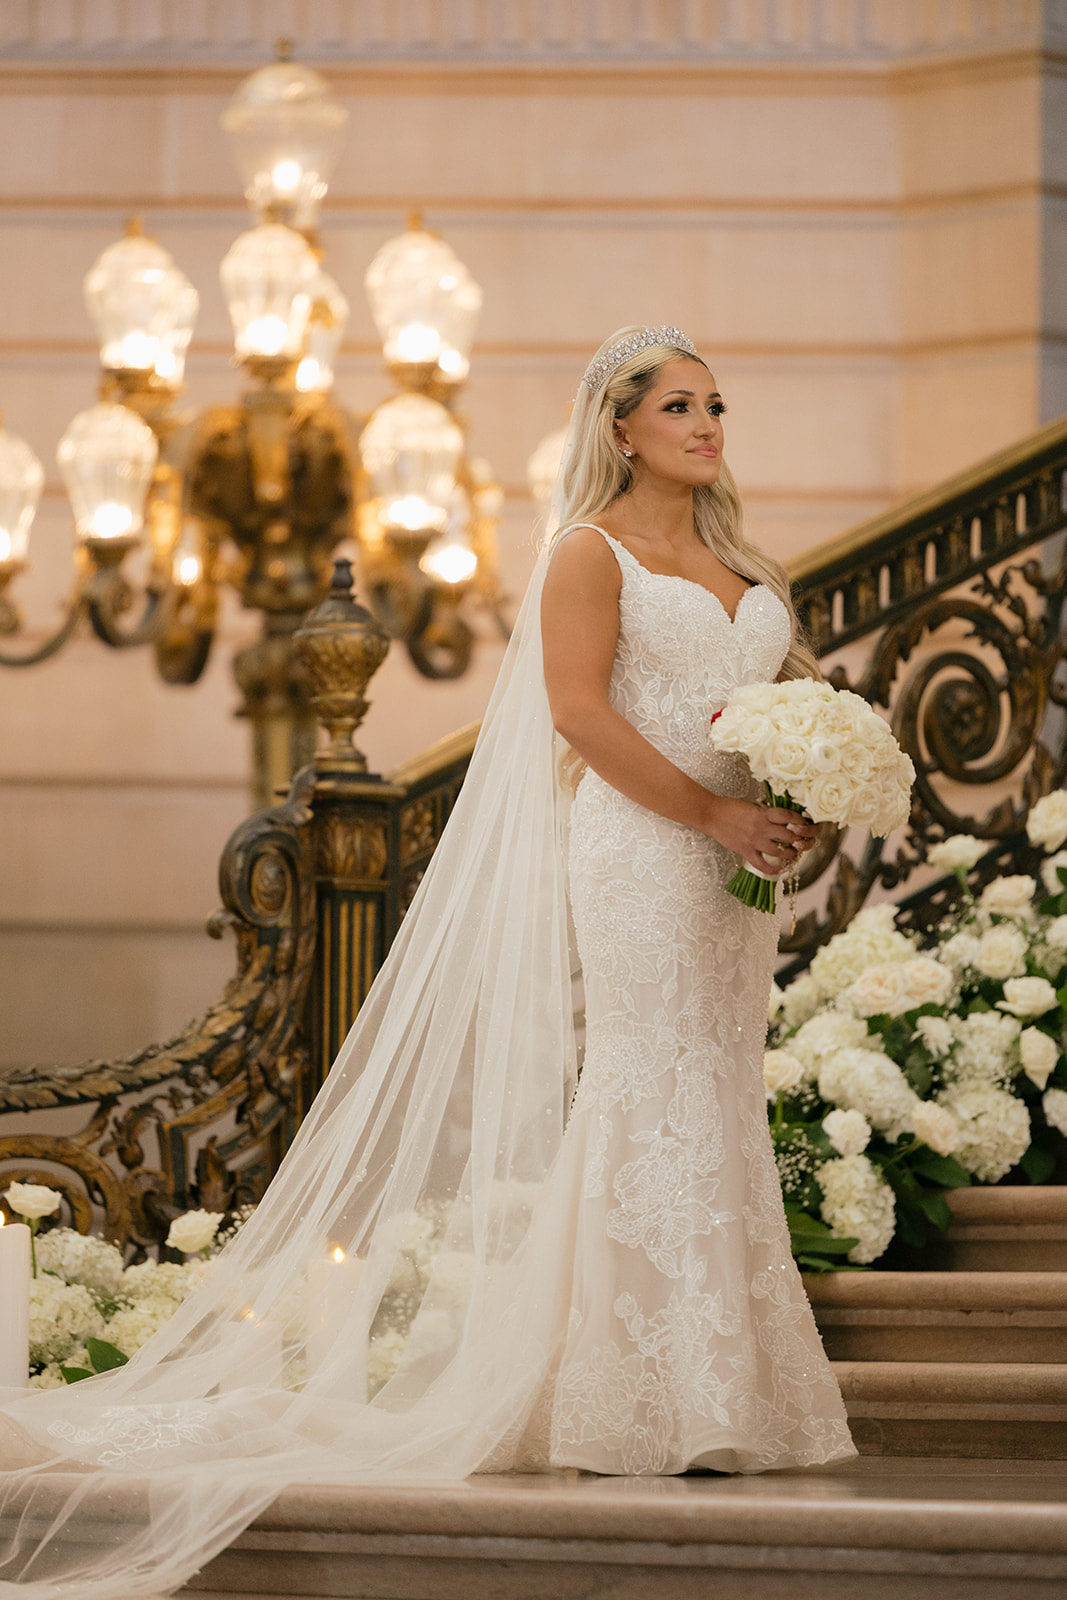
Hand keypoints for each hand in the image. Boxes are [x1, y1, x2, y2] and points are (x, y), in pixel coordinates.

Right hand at [702, 799, 819, 873]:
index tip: (804, 823)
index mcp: (764, 813)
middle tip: (802, 842)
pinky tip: (780, 870)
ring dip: (790, 854)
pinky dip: (773, 870)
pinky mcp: (745, 851)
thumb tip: (781, 819)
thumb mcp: (752, 806)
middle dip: (799, 840)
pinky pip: (762, 865)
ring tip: (793, 854)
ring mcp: (754, 841)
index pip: (789, 816)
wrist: (711, 814)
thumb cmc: (729, 807)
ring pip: (779, 852)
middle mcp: (761, 828)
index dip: (800, 820)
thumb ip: (766, 813)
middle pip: (789, 836)